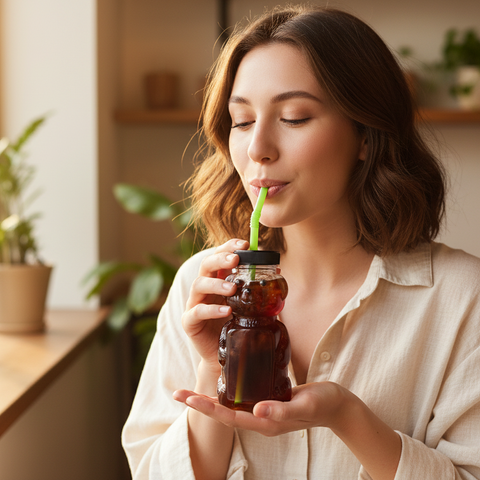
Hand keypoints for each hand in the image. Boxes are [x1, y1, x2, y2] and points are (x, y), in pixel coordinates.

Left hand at [174, 381, 351, 436]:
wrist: (337, 406)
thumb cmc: (323, 404)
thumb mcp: (305, 404)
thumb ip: (282, 410)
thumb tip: (256, 410)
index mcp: (266, 422)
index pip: (229, 416)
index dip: (207, 408)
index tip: (187, 398)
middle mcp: (261, 419)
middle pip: (224, 413)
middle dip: (200, 404)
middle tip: (178, 393)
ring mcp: (264, 412)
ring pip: (231, 407)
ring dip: (210, 399)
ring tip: (192, 392)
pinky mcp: (269, 402)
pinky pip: (243, 399)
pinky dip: (228, 392)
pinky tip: (223, 383)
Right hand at [181, 238, 248, 374]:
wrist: (225, 354)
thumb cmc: (236, 325)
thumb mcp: (249, 304)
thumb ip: (258, 287)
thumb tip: (276, 270)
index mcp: (217, 279)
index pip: (219, 256)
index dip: (229, 247)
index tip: (245, 244)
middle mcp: (204, 288)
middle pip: (206, 265)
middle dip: (221, 259)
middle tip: (236, 260)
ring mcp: (194, 304)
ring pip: (199, 285)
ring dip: (216, 283)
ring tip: (233, 288)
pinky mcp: (189, 322)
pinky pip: (197, 312)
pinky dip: (211, 310)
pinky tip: (226, 310)